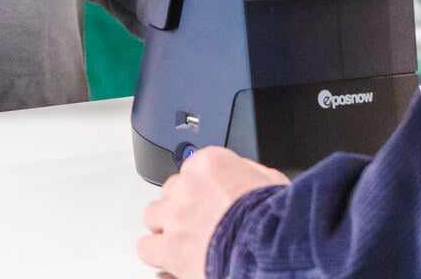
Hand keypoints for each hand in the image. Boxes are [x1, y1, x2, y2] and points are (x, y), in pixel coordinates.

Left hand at [137, 146, 289, 278]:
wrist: (270, 245)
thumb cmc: (274, 217)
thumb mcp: (269, 180)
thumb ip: (248, 173)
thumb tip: (243, 175)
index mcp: (209, 164)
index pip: (192, 167)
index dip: (201, 186)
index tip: (209, 195)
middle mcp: (187, 187)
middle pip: (170, 191)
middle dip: (181, 205)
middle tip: (197, 219)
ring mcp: (175, 217)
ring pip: (153, 216)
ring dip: (165, 226)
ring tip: (180, 238)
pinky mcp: (170, 248)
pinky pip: (146, 247)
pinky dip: (157, 253)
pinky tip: (168, 257)